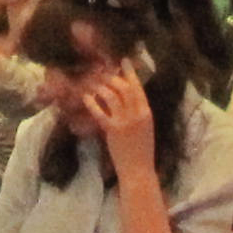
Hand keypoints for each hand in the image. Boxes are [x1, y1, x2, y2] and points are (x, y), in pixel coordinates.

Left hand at [81, 66, 158, 180]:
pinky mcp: (112, 130)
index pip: (138, 87)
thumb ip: (138, 112)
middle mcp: (137, 114)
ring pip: (111, 96)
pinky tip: (86, 98)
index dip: (130, 73)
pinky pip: (99, 112)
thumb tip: (127, 97)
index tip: (123, 62)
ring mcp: (125, 121)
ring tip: (92, 84)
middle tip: (101, 73)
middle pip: (124, 88)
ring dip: (100, 88)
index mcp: (147, 112)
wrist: (138, 170)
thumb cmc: (142, 151)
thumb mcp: (146, 128)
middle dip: (111, 78)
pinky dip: (92, 103)